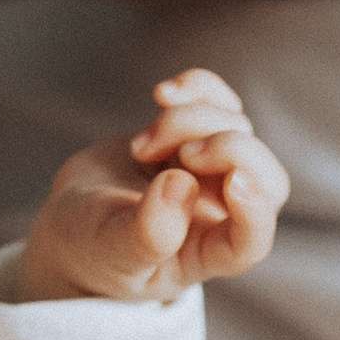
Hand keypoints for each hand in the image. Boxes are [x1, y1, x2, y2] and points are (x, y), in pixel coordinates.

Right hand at [15, 70, 289, 303]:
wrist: (73, 218)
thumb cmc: (94, 249)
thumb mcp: (112, 251)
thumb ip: (148, 232)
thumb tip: (182, 186)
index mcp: (208, 252)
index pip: (253, 240)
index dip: (257, 211)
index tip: (235, 182)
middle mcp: (221, 214)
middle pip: (266, 178)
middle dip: (232, 150)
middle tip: (185, 153)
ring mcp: (212, 173)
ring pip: (236, 129)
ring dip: (188, 122)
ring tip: (141, 147)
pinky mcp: (196, 135)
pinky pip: (220, 100)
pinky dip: (199, 87)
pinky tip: (163, 93)